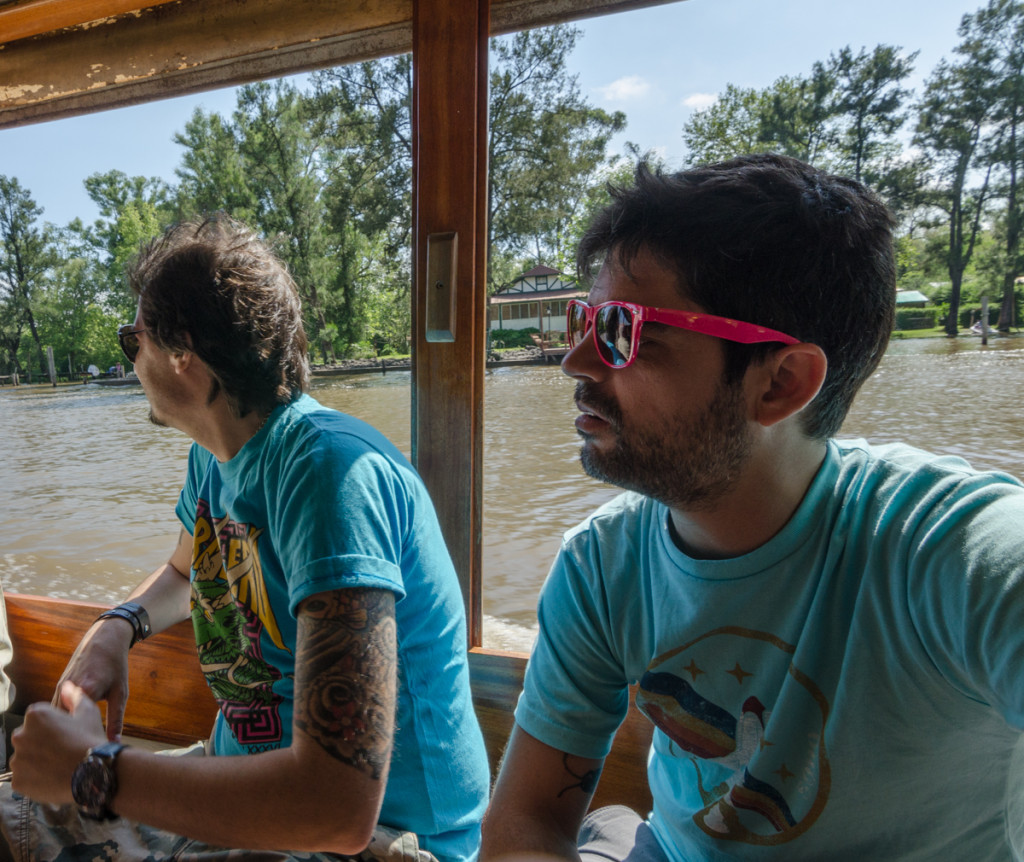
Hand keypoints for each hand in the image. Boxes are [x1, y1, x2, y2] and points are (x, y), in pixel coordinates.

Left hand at [11, 682, 106, 805]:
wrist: (93, 773)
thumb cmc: (90, 740)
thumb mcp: (88, 712)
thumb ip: (75, 696)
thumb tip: (68, 686)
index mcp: (36, 715)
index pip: (37, 718)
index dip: (52, 726)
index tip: (64, 734)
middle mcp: (20, 735)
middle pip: (28, 738)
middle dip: (41, 743)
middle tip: (62, 750)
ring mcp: (17, 760)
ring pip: (25, 758)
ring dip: (37, 761)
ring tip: (59, 765)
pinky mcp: (17, 781)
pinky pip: (24, 778)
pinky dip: (35, 779)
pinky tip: (52, 777)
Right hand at [51, 618, 132, 739]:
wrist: (105, 638)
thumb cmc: (116, 665)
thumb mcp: (120, 692)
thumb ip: (116, 719)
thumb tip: (114, 742)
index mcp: (85, 692)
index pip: (76, 727)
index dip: (82, 741)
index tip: (88, 752)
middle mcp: (67, 690)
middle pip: (59, 724)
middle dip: (67, 738)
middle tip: (77, 750)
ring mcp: (60, 687)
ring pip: (54, 717)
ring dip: (61, 729)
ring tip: (72, 742)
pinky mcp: (58, 686)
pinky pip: (54, 709)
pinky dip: (60, 719)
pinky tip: (70, 727)